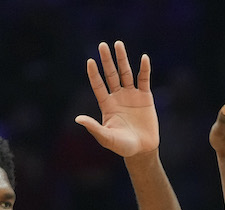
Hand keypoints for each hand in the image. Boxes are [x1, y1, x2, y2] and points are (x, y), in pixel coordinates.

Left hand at [75, 41, 157, 157]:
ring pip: (126, 73)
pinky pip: (144, 80)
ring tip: (118, 44)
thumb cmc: (122, 146)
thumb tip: (77, 119)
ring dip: (122, 59)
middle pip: (111, 74)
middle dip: (107, 60)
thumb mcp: (107, 138)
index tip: (90, 61)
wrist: (142, 150)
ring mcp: (132, 96)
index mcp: (107, 105)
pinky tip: (143, 58)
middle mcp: (118, 97)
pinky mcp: (146, 97)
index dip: (94, 74)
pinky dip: (144, 69)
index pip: (98, 86)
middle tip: (102, 45)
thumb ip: (93, 128)